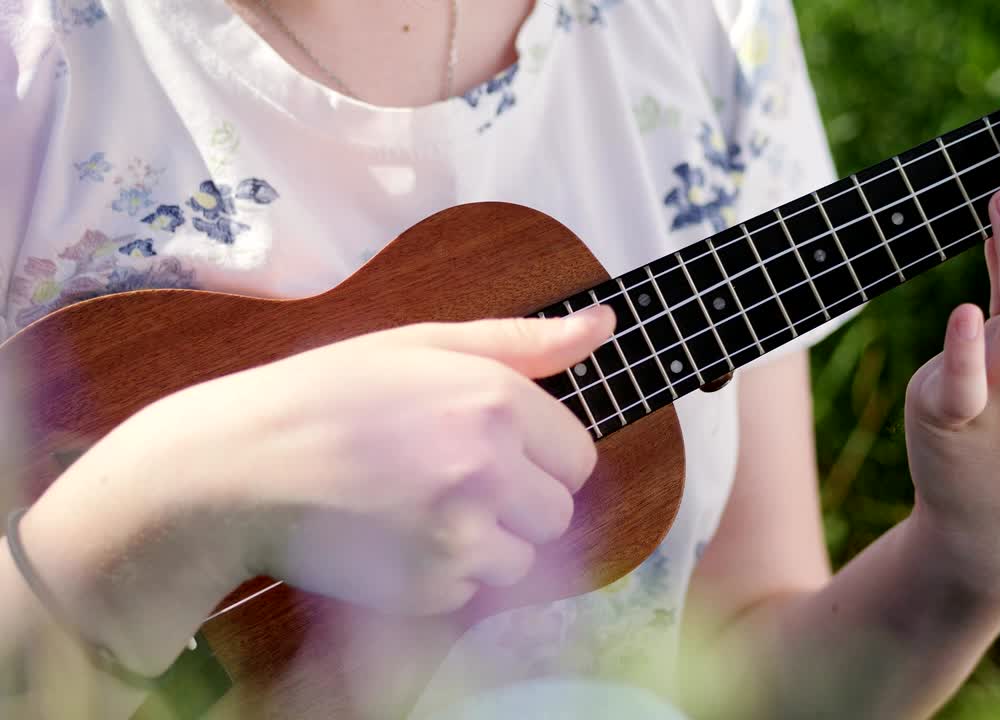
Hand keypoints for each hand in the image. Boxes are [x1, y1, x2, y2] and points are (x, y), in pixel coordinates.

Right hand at [142, 308, 615, 615]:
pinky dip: (442, 575)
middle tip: (449, 479)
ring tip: (417, 509)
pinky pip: (470, 592)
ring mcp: (458, 535)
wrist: (234, 468)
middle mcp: (488, 469)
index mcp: (495, 401)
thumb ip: (522, 342)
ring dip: (486, 544)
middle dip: (518, 502)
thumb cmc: (328, 395)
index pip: (578, 456)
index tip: (489, 448)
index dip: (537, 455)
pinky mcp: (427, 588)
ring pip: (522, 560)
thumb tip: (605, 326)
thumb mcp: (423, 344)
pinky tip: (392, 539)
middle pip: (557, 513)